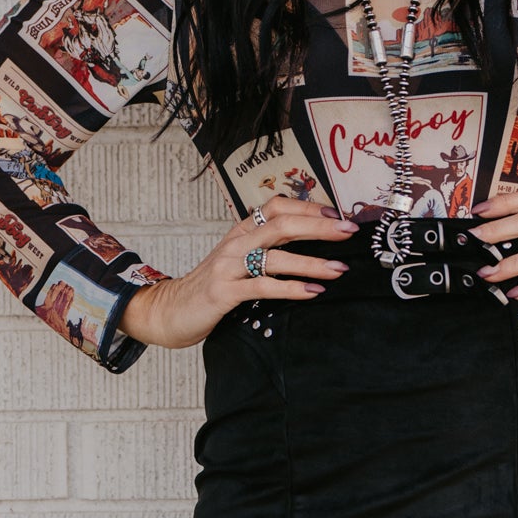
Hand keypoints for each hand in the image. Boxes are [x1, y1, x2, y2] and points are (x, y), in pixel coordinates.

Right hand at [119, 196, 359, 349]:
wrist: (169, 310)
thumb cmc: (210, 287)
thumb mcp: (237, 260)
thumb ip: (265, 249)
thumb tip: (308, 242)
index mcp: (241, 231)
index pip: (277, 206)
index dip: (309, 207)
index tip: (338, 215)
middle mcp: (235, 243)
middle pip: (282, 224)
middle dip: (320, 227)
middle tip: (349, 232)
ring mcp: (228, 266)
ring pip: (276, 256)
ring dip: (312, 262)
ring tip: (339, 268)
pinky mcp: (224, 292)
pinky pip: (263, 286)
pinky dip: (292, 288)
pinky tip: (313, 292)